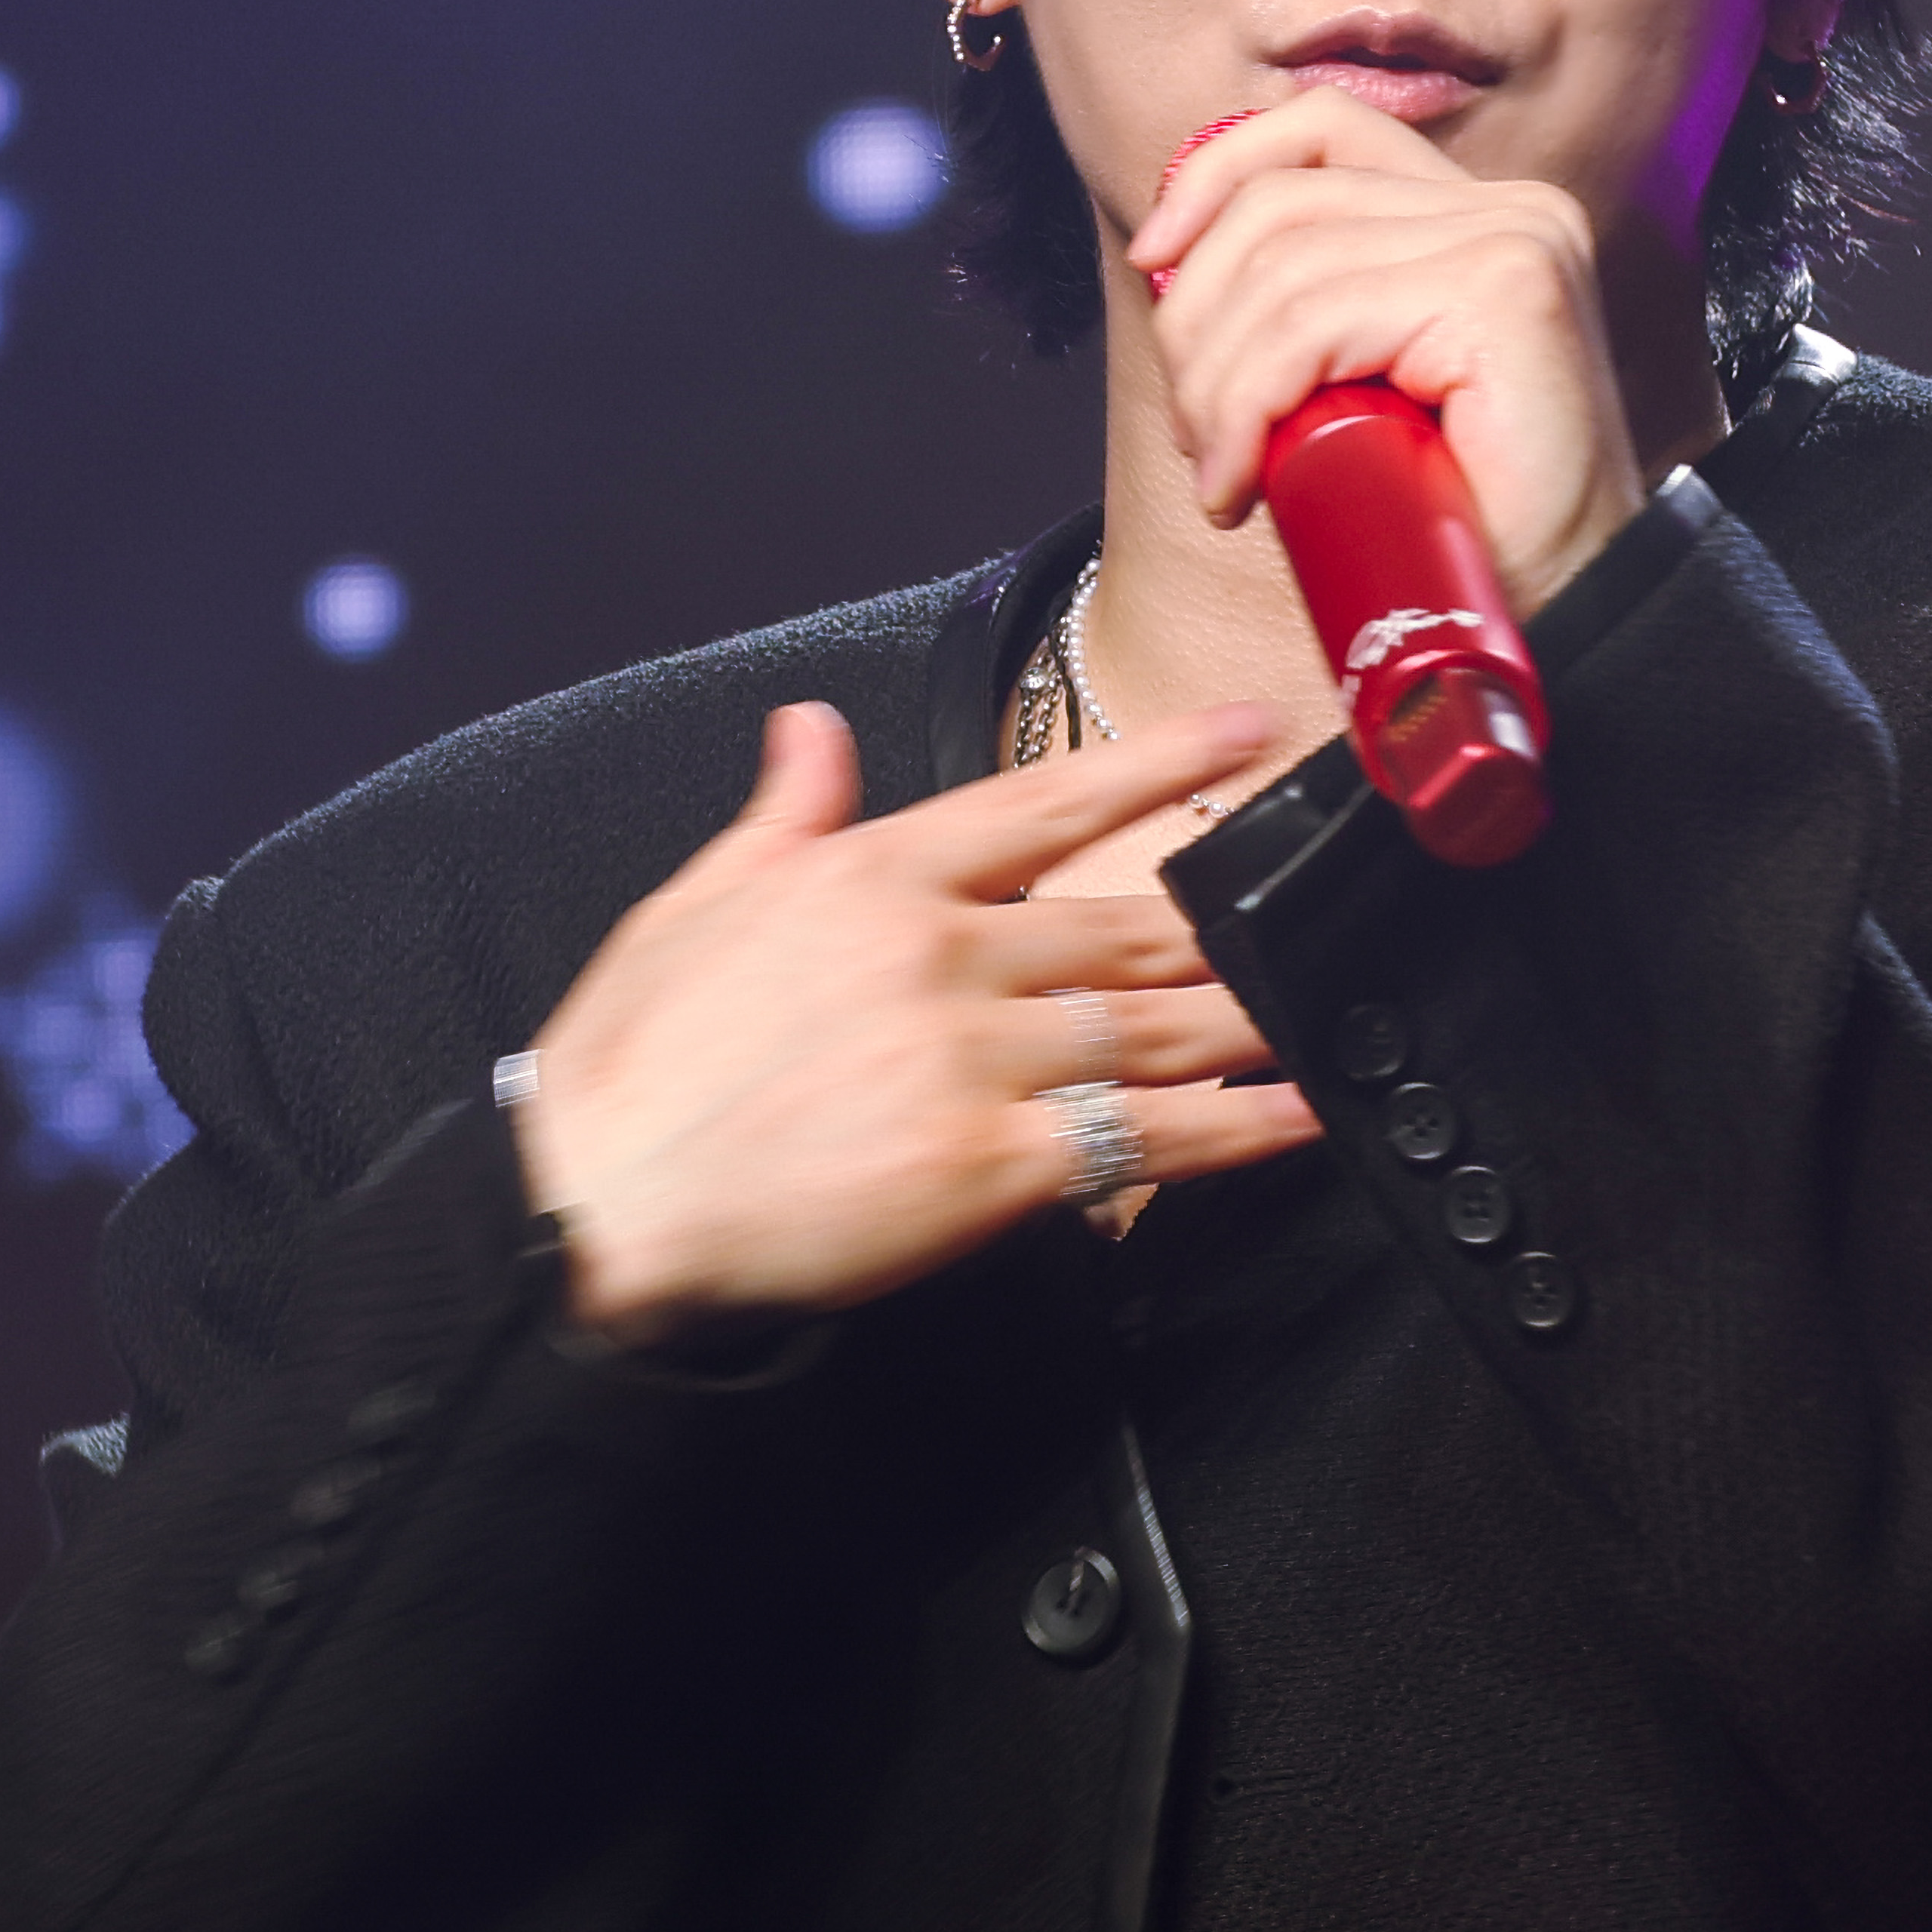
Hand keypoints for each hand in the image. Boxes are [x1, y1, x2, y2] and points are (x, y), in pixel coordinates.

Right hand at [507, 701, 1320, 1340]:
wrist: (601, 1201)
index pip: (1046, 799)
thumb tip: (810, 730)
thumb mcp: (695, 904)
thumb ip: (783, 817)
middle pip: (1129, 921)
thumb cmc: (635, 1071)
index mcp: (875, 877)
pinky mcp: (989, 1161)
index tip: (1251, 736)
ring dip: (1256, 1019)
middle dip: (1235, 916)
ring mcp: (973, 1055)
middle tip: (1319, 903)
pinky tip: (1299, 1116)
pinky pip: (1146, 1139)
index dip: (1164, 764)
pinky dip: (1238, 1129)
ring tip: (1331, 1007)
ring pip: (1155, 1023)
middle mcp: (941, 951)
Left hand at [1122, 92, 1651, 614]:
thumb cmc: (1462, 538)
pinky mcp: (1505, 294)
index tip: (1152, 264)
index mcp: (1484, 215)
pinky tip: (1242, 483)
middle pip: (1285, 200)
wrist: (1565, 627)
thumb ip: (1312, 312)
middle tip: (1197, 435)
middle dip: (1198, 317)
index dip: (1214, 177)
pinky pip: (1317, 323)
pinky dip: (1248, 405)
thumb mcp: (1363, 394)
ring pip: (1287, 269)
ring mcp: (1517, 241)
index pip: (1319, 130)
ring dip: (1217, 384)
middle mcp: (1513, 210)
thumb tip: (1175, 262)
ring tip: (1223, 475)